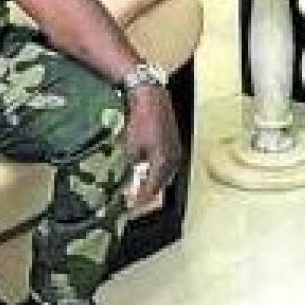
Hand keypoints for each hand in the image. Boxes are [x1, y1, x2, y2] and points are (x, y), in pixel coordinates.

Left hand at [123, 85, 181, 211]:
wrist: (151, 96)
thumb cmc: (140, 121)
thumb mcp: (131, 148)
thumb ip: (132, 169)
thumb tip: (129, 185)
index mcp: (164, 162)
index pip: (152, 189)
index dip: (139, 200)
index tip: (128, 208)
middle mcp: (174, 159)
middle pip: (160, 185)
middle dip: (145, 194)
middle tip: (130, 201)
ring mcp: (177, 151)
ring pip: (164, 175)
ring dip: (150, 183)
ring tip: (135, 189)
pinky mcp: (175, 144)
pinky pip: (166, 165)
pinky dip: (155, 171)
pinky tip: (144, 172)